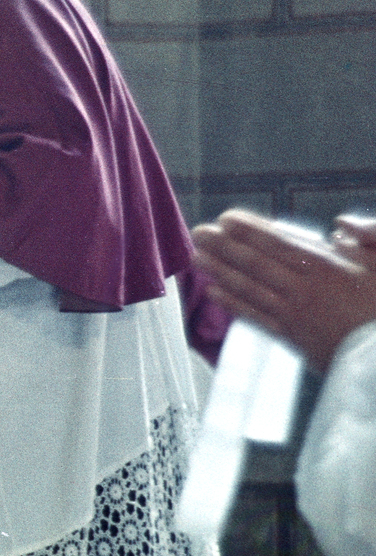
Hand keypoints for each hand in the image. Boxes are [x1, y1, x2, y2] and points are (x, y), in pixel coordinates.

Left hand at [191, 208, 375, 369]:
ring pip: (250, 289)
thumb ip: (366, 241)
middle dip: (224, 246)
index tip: (226, 219)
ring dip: (220, 272)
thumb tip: (339, 227)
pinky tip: (215, 292)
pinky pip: (256, 317)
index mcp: (328, 268)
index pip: (279, 244)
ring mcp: (295, 314)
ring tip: (197, 257)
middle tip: (198, 232)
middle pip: (256, 264)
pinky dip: (233, 304)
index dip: (249, 231)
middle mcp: (305, 289)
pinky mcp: (292, 337)